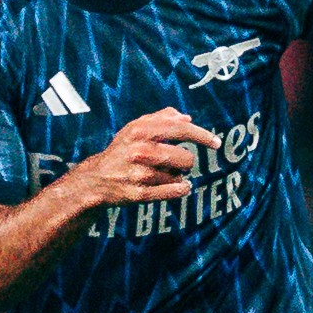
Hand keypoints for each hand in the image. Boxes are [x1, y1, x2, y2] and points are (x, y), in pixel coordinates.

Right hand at [68, 107, 220, 207]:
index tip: (216, 143)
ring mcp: (139, 174)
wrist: (95, 179)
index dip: (202, 136)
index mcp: (140, 131)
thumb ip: (161, 118)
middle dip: (185, 162)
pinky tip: (182, 187)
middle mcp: (139, 151)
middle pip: (185, 158)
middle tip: (175, 163)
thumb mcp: (135, 128)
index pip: (180, 130)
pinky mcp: (138, 194)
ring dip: (176, 176)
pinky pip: (172, 191)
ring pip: (178, 176)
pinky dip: (181, 189)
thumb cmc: (121, 151)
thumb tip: (187, 118)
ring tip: (162, 174)